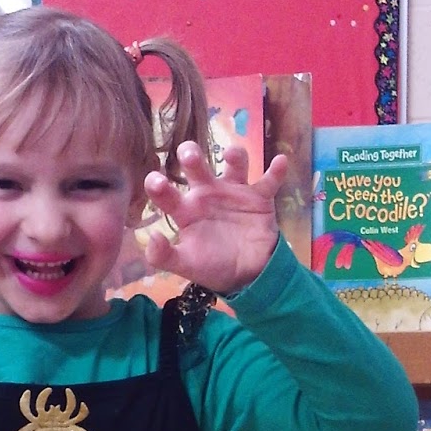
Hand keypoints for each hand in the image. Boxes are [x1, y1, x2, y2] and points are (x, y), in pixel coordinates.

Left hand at [142, 142, 286, 293]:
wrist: (248, 276)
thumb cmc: (213, 267)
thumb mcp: (186, 265)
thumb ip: (163, 256)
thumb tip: (151, 237)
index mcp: (186, 210)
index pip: (167, 194)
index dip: (159, 186)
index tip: (156, 181)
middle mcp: (207, 194)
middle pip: (197, 168)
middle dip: (192, 156)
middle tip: (189, 154)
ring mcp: (234, 192)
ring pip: (234, 165)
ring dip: (235, 156)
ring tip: (232, 155)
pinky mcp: (259, 197)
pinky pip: (269, 181)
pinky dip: (276, 171)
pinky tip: (280, 162)